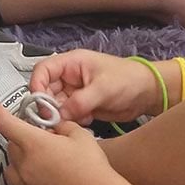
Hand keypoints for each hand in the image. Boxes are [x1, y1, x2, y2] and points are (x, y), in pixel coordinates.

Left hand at [0, 98, 117, 184]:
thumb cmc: (91, 164)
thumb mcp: (78, 134)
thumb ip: (60, 126)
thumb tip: (52, 129)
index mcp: (33, 143)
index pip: (6, 124)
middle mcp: (24, 165)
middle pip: (11, 145)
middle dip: (21, 137)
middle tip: (41, 137)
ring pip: (12, 165)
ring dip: (20, 157)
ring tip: (40, 158)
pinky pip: (20, 183)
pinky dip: (25, 175)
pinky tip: (44, 176)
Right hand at [28, 50, 161, 124]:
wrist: (147, 93)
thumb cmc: (128, 79)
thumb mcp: (103, 88)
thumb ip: (80, 101)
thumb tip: (60, 114)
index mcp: (72, 63)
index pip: (43, 70)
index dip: (36, 85)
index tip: (39, 103)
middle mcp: (70, 77)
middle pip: (46, 90)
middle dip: (48, 105)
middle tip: (53, 119)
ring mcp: (75, 92)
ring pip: (56, 105)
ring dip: (60, 115)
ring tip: (73, 120)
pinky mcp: (82, 106)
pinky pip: (67, 115)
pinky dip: (72, 121)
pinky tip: (87, 120)